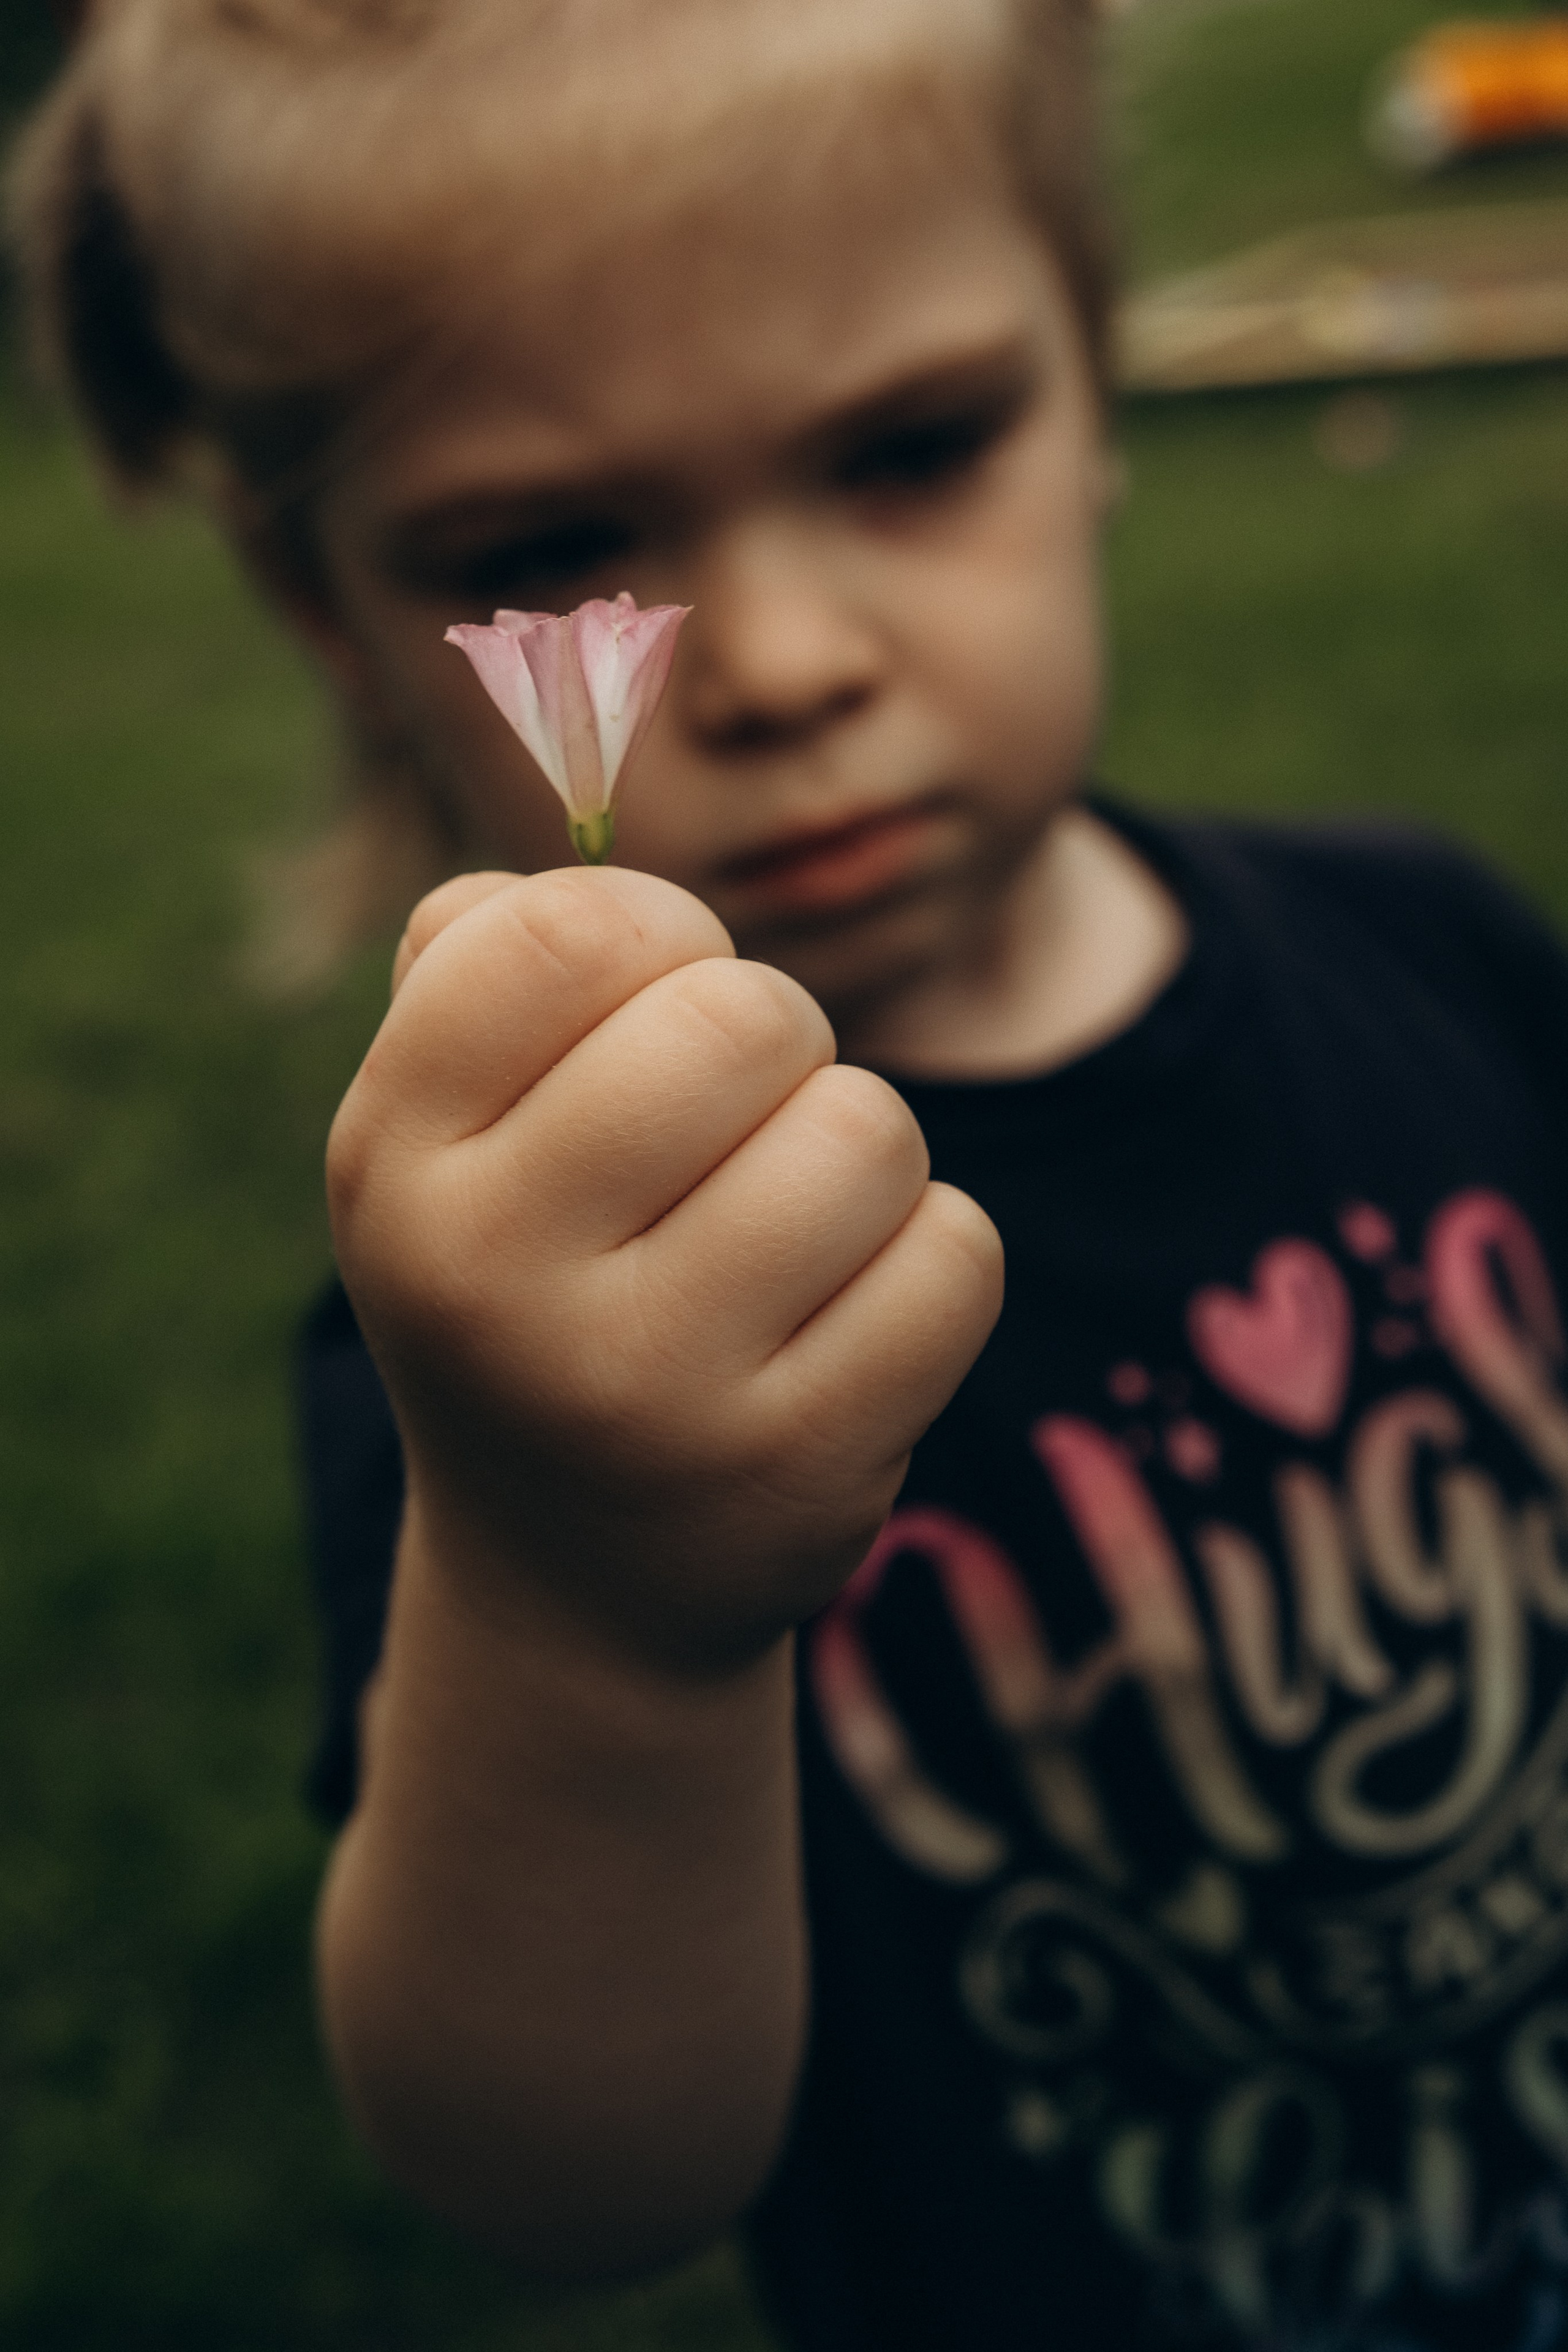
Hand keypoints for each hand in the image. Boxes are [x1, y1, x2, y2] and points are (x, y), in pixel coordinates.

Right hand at [327, 866, 1002, 1670]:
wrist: (576, 1578)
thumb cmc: (532, 1283)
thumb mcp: (447, 1140)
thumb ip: (481, 965)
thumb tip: (577, 851)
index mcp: (395, 1162)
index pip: (566, 932)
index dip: (655, 929)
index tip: (655, 995)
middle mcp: (494, 1282)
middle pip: (745, 1018)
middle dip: (775, 1040)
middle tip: (738, 1124)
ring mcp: (647, 1393)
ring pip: (867, 1132)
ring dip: (859, 1152)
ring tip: (790, 1226)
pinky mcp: (796, 1470)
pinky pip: (954, 1255)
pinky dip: (928, 1259)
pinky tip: (849, 1315)